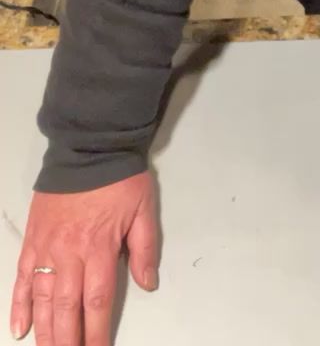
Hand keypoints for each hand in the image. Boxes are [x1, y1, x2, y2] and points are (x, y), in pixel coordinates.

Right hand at [10, 170, 157, 345]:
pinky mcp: (33, 238)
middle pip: (66, 308)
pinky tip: (20, 328)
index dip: (96, 333)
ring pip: (42, 299)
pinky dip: (19, 304)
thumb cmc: (120, 177)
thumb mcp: (144, 210)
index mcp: (100, 248)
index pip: (97, 302)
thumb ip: (145, 249)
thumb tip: (148, 284)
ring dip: (45, 331)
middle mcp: (70, 253)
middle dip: (68, 341)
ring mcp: (47, 247)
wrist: (89, 145)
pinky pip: (21, 276)